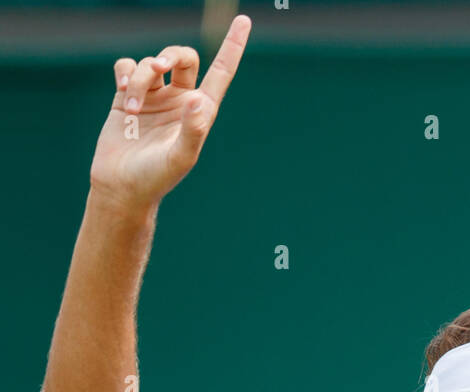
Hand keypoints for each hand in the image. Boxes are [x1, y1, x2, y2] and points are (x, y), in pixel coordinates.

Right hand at [89, 14, 250, 212]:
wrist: (121, 187)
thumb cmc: (155, 178)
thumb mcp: (180, 158)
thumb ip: (193, 130)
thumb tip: (197, 99)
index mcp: (200, 111)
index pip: (220, 72)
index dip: (232, 47)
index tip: (244, 21)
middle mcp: (180, 99)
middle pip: (183, 56)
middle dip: (170, 54)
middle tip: (158, 68)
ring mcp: (154, 97)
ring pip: (149, 63)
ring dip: (139, 79)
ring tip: (131, 108)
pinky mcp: (127, 96)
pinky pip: (127, 66)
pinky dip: (124, 74)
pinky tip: (122, 92)